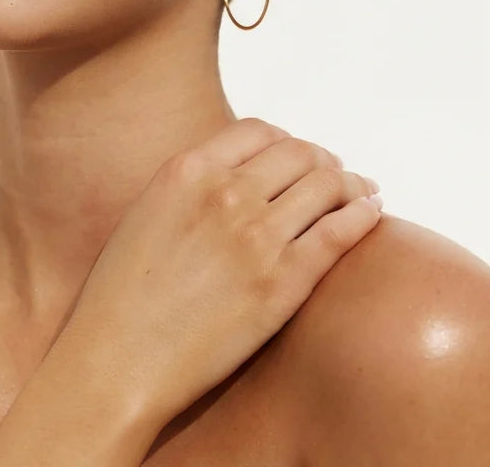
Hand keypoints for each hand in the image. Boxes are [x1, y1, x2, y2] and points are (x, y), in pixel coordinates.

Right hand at [56, 117, 381, 429]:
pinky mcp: (283, 283)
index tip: (296, 155)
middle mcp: (226, 192)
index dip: (286, 140)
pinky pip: (340, 231)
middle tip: (334, 174)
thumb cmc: (121, 293)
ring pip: (327, 185)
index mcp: (188, 170)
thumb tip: (236, 176)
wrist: (117, 359)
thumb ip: (192, 185)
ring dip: (350, 183)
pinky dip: (363, 213)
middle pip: (299, 152)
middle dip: (323, 159)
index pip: (258, 130)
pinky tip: (372, 211)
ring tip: (361, 191)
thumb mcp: (148, 211)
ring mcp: (257, 236)